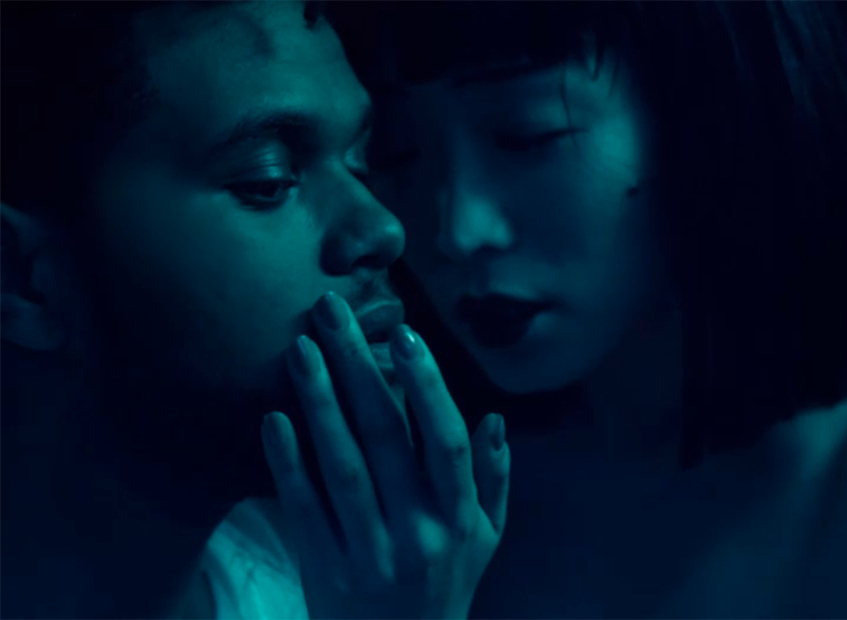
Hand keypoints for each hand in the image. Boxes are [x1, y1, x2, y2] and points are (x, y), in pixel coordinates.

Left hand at [262, 292, 509, 618]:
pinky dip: (288, 463)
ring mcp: (369, 552)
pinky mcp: (325, 570)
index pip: (446, 440)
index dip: (427, 385)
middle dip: (357, 366)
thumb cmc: (448, 585)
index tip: (402, 333)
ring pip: (342, 465)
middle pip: (385, 436)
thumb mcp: (487, 538)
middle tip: (329, 310)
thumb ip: (493, 479)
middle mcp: (418, 531)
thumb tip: (494, 419)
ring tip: (300, 349)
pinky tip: (274, 418)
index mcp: (460, 517)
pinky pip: (304, 509)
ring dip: (319, 402)